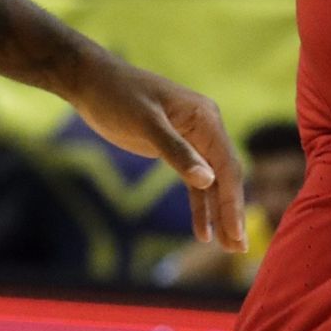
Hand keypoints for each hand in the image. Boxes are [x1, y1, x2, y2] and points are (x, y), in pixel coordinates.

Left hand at [65, 55, 246, 250]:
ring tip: (227, 248)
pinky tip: (203, 232)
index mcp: (205, 118)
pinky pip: (194, 182)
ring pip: (212, 183)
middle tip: (239, 250)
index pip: (227, 166)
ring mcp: (192, 139)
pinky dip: (200, 206)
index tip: (236, 233)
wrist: (92, 81)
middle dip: (232, 212)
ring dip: (219, 214)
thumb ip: (176, 152)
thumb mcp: (145, 124)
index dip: (232, 202)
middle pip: (226, 177)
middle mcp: (206, 128)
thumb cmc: (118, 96)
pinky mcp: (175, 149)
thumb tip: (207, 181)